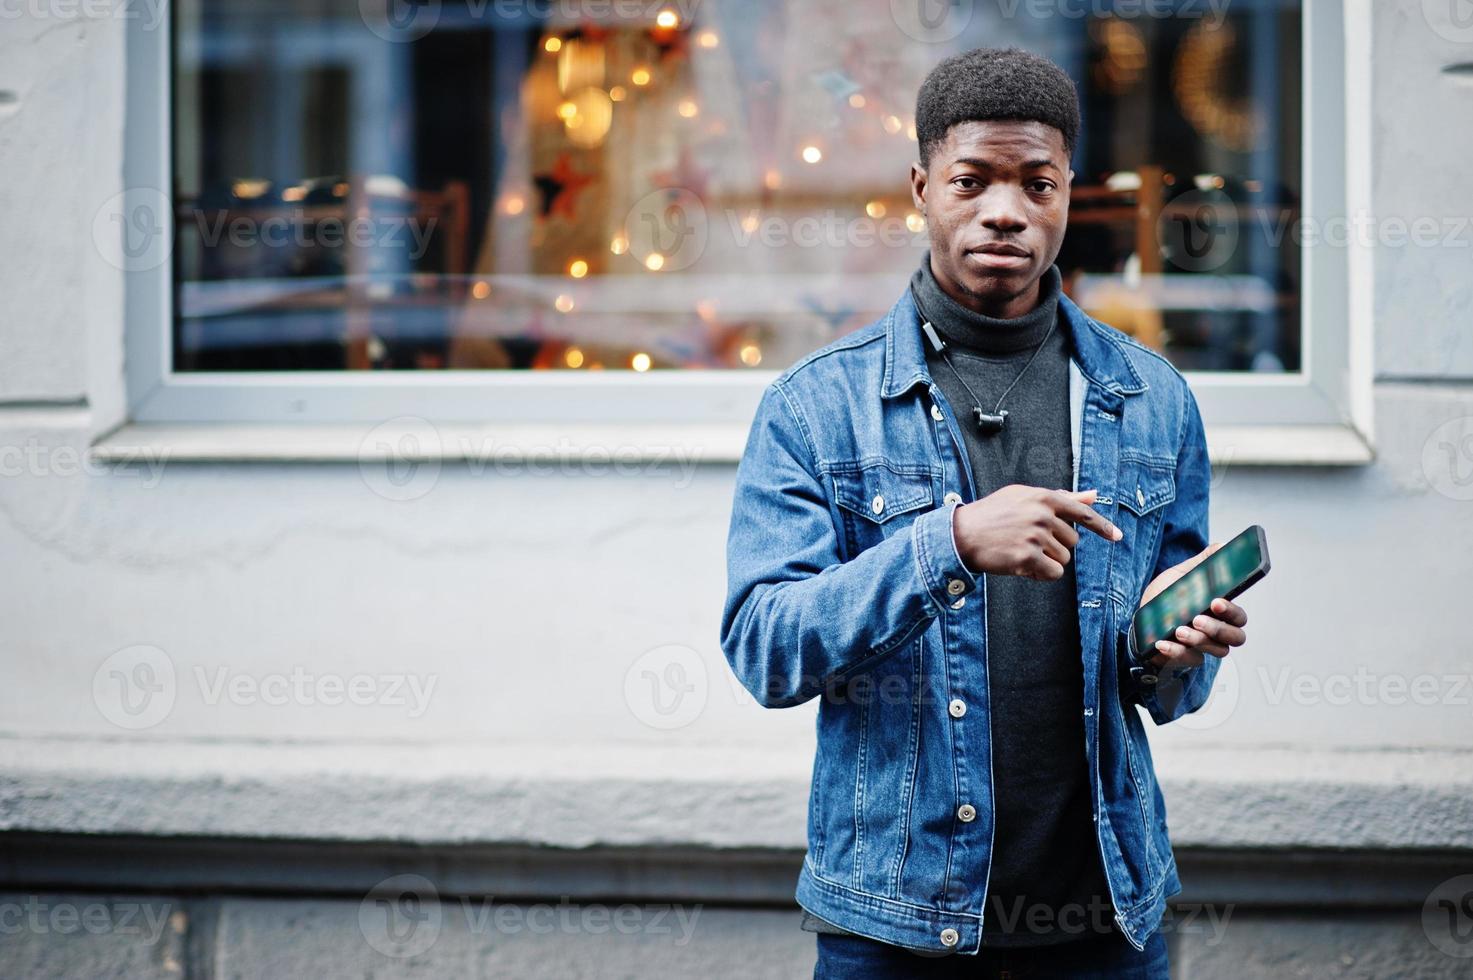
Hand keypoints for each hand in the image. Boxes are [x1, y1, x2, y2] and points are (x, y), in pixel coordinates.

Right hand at [952, 485, 1121, 580]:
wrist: (962, 534)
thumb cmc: (993, 514)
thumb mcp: (1024, 497)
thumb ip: (1061, 497)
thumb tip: (1093, 495)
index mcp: (1044, 497)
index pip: (1082, 512)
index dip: (1103, 526)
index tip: (1118, 537)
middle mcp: (1043, 515)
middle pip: (1072, 542)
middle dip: (1056, 547)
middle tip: (1029, 542)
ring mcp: (1036, 536)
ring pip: (1063, 559)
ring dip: (1046, 561)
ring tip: (1021, 552)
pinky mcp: (1027, 557)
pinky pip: (1053, 573)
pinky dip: (1041, 575)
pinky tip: (1023, 567)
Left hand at [1139, 543, 1248, 668]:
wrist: (1139, 620)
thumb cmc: (1165, 598)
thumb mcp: (1180, 576)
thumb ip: (1201, 563)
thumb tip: (1222, 546)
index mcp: (1219, 611)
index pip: (1239, 616)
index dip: (1232, 611)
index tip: (1217, 601)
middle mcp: (1217, 631)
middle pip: (1236, 637)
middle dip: (1219, 628)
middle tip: (1198, 618)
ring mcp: (1204, 647)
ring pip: (1218, 650)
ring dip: (1198, 640)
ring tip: (1178, 629)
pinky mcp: (1187, 658)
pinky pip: (1190, 660)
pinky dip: (1176, 651)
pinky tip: (1162, 642)